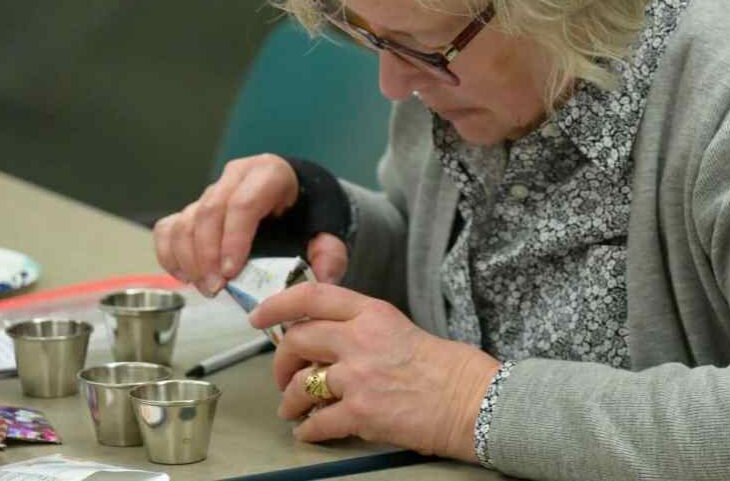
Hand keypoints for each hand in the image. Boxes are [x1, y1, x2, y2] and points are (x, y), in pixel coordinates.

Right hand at [153, 154, 348, 295]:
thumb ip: (330, 251)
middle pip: (210, 211)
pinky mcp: (194, 207)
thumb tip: (325, 276)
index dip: (233, 239)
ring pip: (186, 220)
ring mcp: (212, 190)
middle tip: (215, 288)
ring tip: (204, 287)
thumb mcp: (326, 229)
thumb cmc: (308, 215)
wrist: (297, 200)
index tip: (231, 273)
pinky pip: (170, 227)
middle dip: (208, 254)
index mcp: (269, 174)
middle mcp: (236, 177)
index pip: (243, 204)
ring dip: (188, 258)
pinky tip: (183, 276)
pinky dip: (169, 253)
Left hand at [248, 282, 501, 460]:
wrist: (471, 400)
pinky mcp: (361, 413)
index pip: (312, 296)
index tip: (259, 315)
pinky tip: (309, 432)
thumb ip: (361, 328)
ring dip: (290, 401)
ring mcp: (357, 376)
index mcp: (372, 313)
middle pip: (296, 340)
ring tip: (292, 410)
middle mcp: (359, 339)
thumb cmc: (444, 366)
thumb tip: (326, 340)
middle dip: (280, 361)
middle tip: (281, 375)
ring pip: (300, 385)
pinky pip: (317, 423)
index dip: (277, 303)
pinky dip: (308, 430)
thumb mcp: (399, 327)